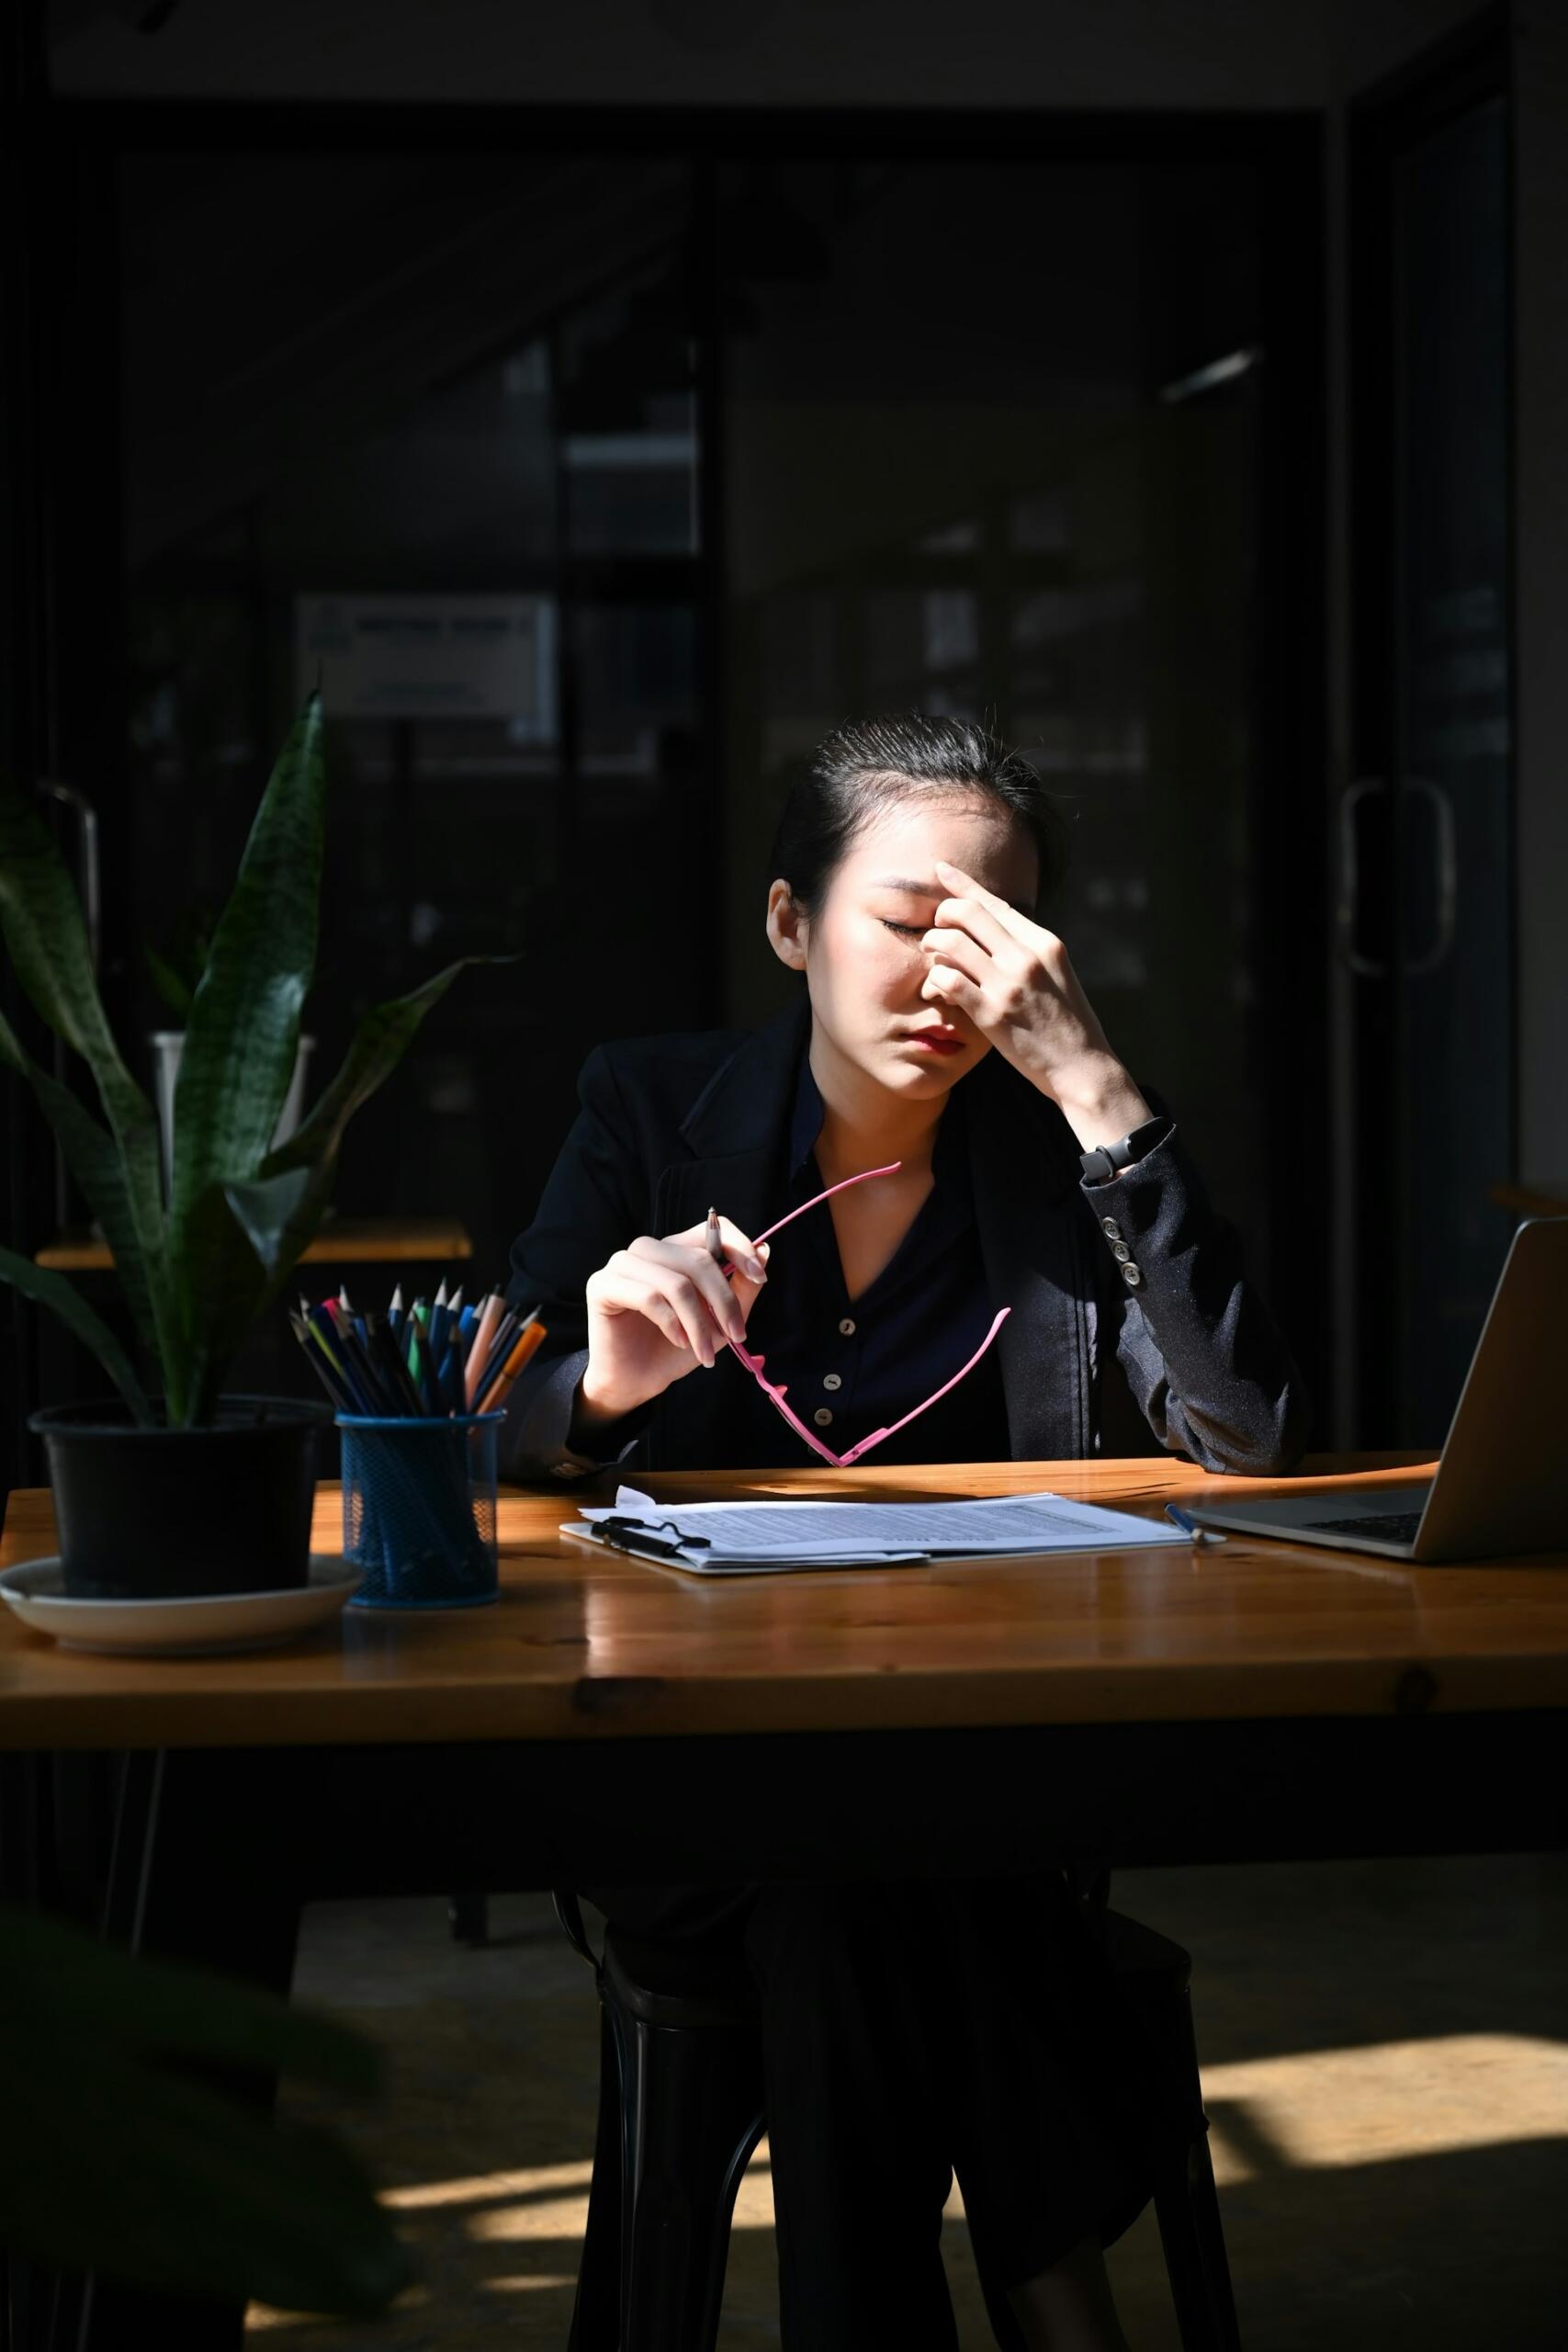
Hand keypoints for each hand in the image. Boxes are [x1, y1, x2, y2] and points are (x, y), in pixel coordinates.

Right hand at [577, 1216, 769, 1427]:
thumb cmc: (676, 1348)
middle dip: (724, 1302)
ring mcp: (623, 1264)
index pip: (711, 1228)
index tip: (759, 1277)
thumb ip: (741, 1288)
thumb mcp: (719, 1321)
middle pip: (698, 1259)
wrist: (636, 1381)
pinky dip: (671, 1323)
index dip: (739, 1247)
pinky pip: (648, 1296)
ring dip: (698, 1321)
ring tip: (704, 1351)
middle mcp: (648, 1249)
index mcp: (675, 1250)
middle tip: (736, 1335)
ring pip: (676, 1282)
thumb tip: (765, 1251)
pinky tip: (678, 1342)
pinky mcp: (602, 1284)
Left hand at [919, 858, 1149, 1132]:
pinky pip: (947, 980)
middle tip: (936, 932)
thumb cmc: (1065, 1022)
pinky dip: (935, 979)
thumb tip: (994, 927)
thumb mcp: (1055, 972)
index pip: (994, 902)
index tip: (940, 869)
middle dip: (941, 916)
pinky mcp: (991, 1013)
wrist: (1082, 1066)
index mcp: (1044, 941)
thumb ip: (1027, 948)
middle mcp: (1026, 956)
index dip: (961, 883)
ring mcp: (1009, 984)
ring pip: (950, 942)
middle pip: (966, 912)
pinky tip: (939, 989)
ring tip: (935, 961)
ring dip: (932, 947)